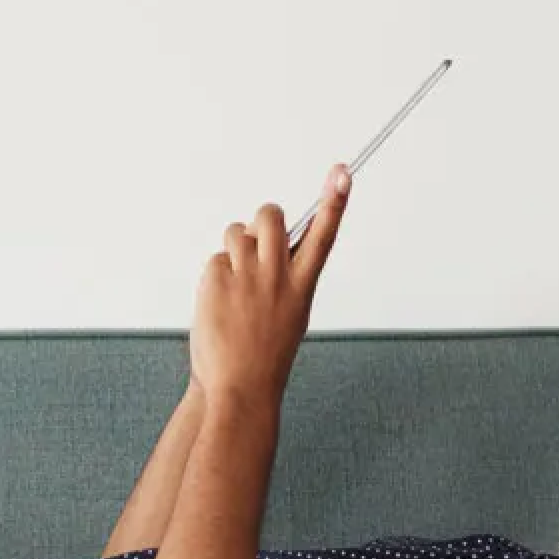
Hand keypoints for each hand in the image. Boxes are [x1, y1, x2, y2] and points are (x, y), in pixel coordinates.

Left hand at [188, 164, 349, 399]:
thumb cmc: (263, 353)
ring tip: (236, 283)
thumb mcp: (289, 312)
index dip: (334, 201)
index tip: (342, 172)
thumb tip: (264, 237)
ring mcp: (246, 277)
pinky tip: (221, 302)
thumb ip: (283, 274)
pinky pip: (215, 258)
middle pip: (270, 216)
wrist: (237, 386)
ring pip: (237, 233)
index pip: (323, 235)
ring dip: (234, 248)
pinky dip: (216, 275)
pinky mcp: (217, 280)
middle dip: (262, 219)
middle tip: (256, 241)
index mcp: (302, 286)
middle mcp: (277, 277)